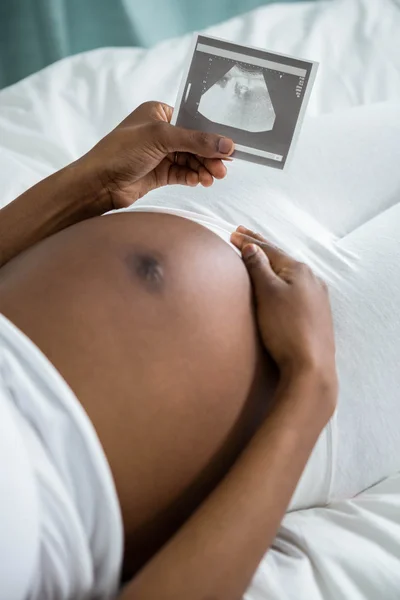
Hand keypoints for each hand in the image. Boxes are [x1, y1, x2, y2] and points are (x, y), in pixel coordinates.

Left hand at [80, 101, 233, 209]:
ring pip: (191, 160)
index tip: (229, 146)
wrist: (99, 184)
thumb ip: (195, 141)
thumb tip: (226, 144)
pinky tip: (199, 182)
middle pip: (195, 143)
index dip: (212, 133)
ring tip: (212, 178)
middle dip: (209, 156)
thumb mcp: (161, 138)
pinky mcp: (159, 174)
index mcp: (159, 113)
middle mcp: (160, 132)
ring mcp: (160, 154)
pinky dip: (193, 177)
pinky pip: (183, 174)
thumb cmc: (120, 152)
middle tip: (222, 168)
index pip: (193, 120)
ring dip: (203, 169)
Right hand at [231, 227, 337, 394]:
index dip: (249, 241)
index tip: (233, 233)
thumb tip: (251, 247)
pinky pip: (295, 288)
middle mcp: (312, 280)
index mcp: (299, 270)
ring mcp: (316, 298)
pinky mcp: (316, 315)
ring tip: (257, 256)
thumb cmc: (286, 328)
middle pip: (280, 258)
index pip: (269, 249)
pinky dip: (281, 280)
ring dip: (272, 263)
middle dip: (261, 247)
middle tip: (243, 235)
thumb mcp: (268, 293)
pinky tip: (279, 283)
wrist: (310, 366)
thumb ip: (259, 267)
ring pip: (289, 273)